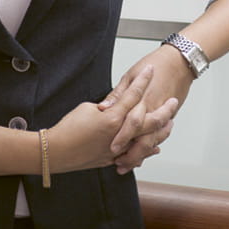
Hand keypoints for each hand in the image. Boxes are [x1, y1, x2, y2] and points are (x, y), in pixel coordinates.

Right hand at [47, 65, 176, 173]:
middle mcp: (120, 133)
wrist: (54, 152)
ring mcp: (118, 148)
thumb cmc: (67, 128)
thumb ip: (107, 106)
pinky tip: (155, 146)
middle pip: (150, 120)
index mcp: (113, 117)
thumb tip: (117, 106)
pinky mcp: (113, 159)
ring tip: (170, 124)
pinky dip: (146, 149)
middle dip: (165, 110)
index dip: (143, 80)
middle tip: (174, 101)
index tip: (151, 69)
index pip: (133, 94)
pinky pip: (135, 155)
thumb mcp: (86, 109)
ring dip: (160, 132)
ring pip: (147, 140)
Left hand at [100, 45, 194, 172]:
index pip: (132, 122)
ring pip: (152, 140)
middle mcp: (153, 109)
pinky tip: (142, 155)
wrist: (180, 62)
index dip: (122, 136)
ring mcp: (162, 114)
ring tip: (127, 164)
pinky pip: (159, 135)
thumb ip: (117, 94)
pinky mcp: (169, 116)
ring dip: (141, 154)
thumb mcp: (131, 75)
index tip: (111, 148)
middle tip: (118, 164)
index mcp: (143, 98)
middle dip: (132, 153)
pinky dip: (151, 147)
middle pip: (144, 136)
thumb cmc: (156, 65)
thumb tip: (102, 108)